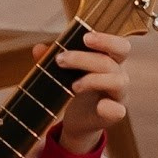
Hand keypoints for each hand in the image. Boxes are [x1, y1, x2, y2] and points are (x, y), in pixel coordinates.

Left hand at [44, 27, 131, 153]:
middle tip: (60, 60)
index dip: (106, 40)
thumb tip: (38, 49)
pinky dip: (110, 107)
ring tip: (72, 86)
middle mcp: (118, 75)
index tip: (84, 37)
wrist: (78, 120)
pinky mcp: (113, 114)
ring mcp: (118, 95)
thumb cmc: (76, 89)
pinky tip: (100, 106)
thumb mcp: (64, 73)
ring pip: (116, 82)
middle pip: (110, 62)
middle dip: (84, 59)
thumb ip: (52, 60)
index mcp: (110, 60)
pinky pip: (118, 110)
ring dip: (93, 80)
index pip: (119, 46)